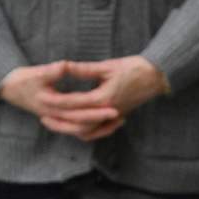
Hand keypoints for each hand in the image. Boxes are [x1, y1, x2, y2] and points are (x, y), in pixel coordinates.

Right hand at [0, 61, 121, 141]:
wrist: (7, 88)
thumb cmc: (21, 79)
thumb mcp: (36, 72)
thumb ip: (52, 70)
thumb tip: (65, 65)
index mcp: (49, 105)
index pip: (76, 109)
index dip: (95, 107)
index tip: (111, 103)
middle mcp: (53, 116)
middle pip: (81, 124)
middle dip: (101, 120)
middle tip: (120, 114)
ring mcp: (55, 120)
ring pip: (80, 131)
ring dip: (99, 128)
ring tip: (119, 120)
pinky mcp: (58, 121)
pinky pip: (77, 130)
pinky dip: (92, 128)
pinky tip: (106, 123)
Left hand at [40, 55, 166, 134]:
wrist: (155, 77)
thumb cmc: (133, 68)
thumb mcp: (107, 66)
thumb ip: (84, 70)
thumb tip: (64, 66)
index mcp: (103, 99)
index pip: (74, 104)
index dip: (56, 103)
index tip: (42, 101)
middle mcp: (107, 113)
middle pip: (78, 124)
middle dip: (59, 123)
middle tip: (43, 119)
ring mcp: (113, 118)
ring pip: (88, 131)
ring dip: (71, 130)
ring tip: (57, 124)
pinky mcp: (117, 118)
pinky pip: (99, 131)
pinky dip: (88, 132)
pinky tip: (77, 128)